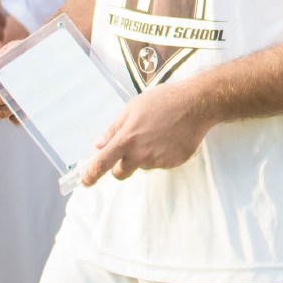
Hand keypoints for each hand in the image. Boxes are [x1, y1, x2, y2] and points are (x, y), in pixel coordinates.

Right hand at [0, 38, 25, 122]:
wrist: (48, 58)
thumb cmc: (27, 51)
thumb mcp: (13, 50)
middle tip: (11, 91)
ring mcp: (5, 101)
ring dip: (7, 108)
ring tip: (20, 99)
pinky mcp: (19, 109)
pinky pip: (14, 119)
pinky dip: (18, 116)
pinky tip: (25, 109)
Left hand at [82, 79, 214, 186]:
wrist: (197, 103)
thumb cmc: (163, 100)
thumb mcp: (133, 107)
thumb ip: (114, 128)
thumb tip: (98, 144)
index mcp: (127, 139)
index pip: (103, 162)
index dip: (91, 174)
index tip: (85, 182)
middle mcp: (141, 153)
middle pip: (121, 173)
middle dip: (120, 166)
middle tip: (129, 151)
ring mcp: (158, 160)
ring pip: (143, 165)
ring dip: (144, 156)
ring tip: (158, 133)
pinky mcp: (173, 162)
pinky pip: (160, 163)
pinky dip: (161, 154)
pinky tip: (169, 137)